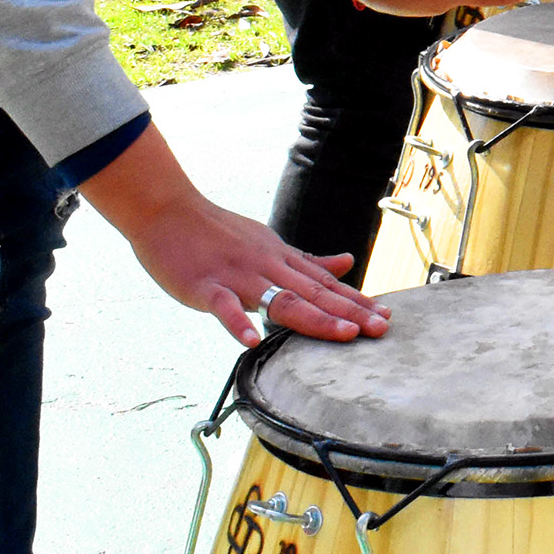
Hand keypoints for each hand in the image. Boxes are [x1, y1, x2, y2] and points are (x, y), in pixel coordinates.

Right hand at [80, 126, 387, 345]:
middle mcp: (267, 267)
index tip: (385, 317)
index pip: (325, 284)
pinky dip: (236, 323)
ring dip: (314, 317)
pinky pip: (223, 307)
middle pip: (314, 293)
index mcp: (282, 260)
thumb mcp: (269, 243)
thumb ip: (307, 260)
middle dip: (350, 312)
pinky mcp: (205, 286)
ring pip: (281, 299)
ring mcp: (237, 276)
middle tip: (381, 330)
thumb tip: (348, 263)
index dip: (356, 300)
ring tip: (344, 334)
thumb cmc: (217, 232)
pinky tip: (251, 341)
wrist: (168, 212)